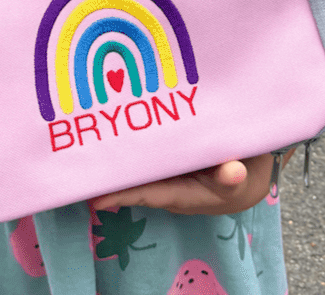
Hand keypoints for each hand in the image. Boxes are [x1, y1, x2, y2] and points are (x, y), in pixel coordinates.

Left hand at [92, 154, 274, 216]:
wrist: (249, 170)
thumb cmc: (243, 175)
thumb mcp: (242, 177)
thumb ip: (233, 176)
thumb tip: (232, 173)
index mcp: (182, 193)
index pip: (148, 193)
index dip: (123, 195)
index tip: (97, 199)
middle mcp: (166, 183)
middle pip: (133, 179)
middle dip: (107, 174)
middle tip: (75, 166)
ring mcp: (163, 170)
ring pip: (134, 163)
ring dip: (113, 156)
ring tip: (82, 144)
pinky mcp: (163, 155)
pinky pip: (142, 150)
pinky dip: (127, 142)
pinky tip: (108, 125)